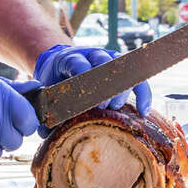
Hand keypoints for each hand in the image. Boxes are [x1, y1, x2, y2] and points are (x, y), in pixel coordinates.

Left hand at [33, 44, 151, 120]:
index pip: (79, 62)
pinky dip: (142, 93)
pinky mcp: (121, 70)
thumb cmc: (55, 81)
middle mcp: (92, 55)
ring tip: (115, 109)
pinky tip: (143, 111)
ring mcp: (109, 59)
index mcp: (71, 58)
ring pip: (122, 70)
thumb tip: (44, 133)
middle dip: (105, 87)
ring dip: (120, 91)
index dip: (84, 76)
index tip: (87, 96)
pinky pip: (136, 79)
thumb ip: (46, 108)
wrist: (61, 65)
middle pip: (104, 65)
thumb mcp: (47, 89)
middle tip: (102, 107)